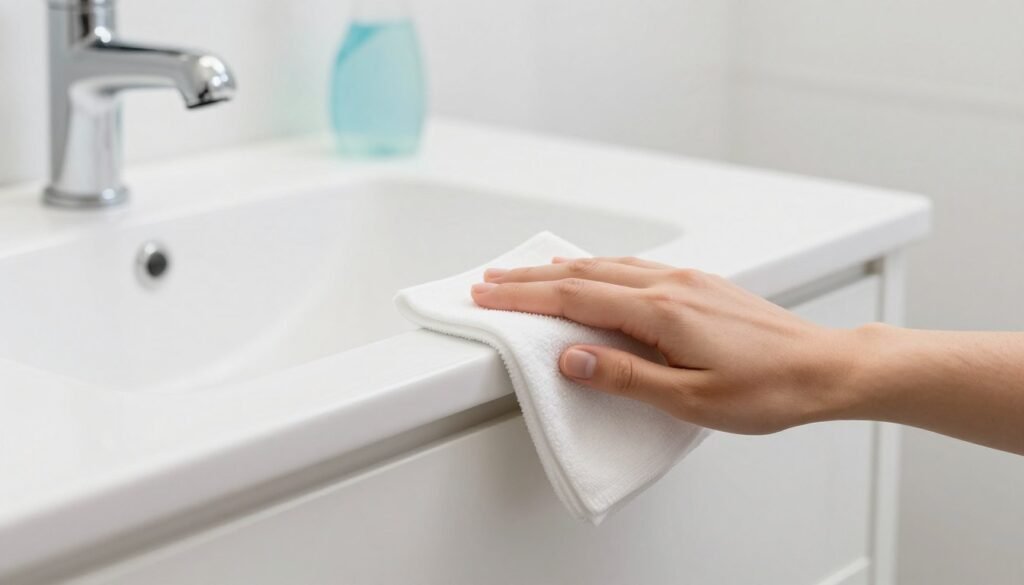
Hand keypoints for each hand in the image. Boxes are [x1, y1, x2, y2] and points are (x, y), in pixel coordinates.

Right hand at [470, 257, 863, 433]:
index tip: (486, 296)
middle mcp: (669, 285)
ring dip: (558, 269)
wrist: (825, 367)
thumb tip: (569, 358)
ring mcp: (685, 279)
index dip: (525, 298)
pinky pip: (631, 266)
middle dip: (529, 278)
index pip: (574, 299)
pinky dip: (596, 266)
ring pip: (605, 265)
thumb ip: (624, 375)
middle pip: (582, 274)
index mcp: (661, 312)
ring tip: (524, 274)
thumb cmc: (767, 389)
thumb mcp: (690, 399)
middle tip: (487, 280)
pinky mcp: (698, 283)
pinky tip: (591, 271)